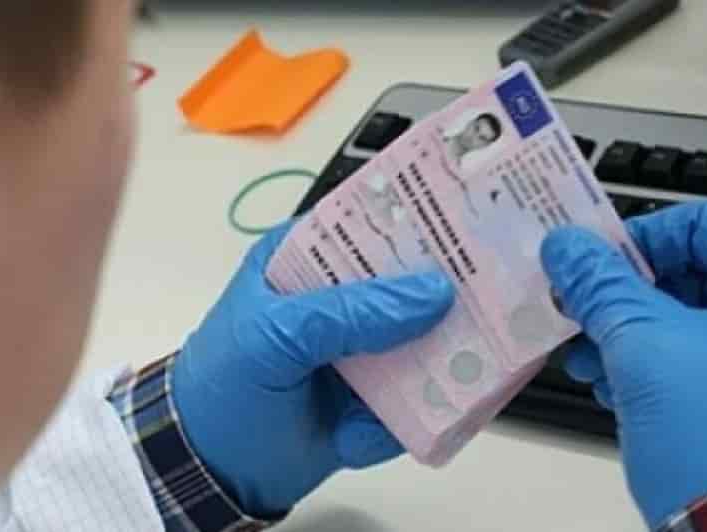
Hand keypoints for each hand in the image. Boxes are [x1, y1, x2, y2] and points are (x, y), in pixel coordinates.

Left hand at [172, 223, 454, 516]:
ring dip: (445, 354)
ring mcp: (364, 348)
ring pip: (427, 339)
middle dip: (450, 290)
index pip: (369, 223)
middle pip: (412, 280)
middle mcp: (342, 297)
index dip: (417, 221)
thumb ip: (349, 313)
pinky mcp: (379, 396)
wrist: (212, 473)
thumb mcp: (275, 336)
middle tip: (494, 289)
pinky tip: (396, 420)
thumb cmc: (225, 388)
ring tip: (470, 357)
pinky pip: (421, 395)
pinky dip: (417, 410)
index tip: (468, 219)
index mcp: (306, 258)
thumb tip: (435, 294)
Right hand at [541, 202, 706, 526]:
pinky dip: (654, 370)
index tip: (596, 256)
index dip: (646, 235)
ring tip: (584, 354)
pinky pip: (703, 371)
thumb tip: (567, 248)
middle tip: (579, 302)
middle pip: (700, 277)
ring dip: (630, 334)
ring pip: (695, 328)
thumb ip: (601, 285)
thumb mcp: (644, 345)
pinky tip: (610, 386)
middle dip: (627, 294)